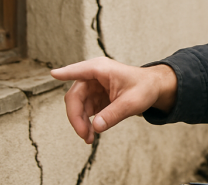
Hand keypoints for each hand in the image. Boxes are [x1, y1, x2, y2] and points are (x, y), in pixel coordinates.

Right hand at [50, 57, 177, 143]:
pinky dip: (86, 123)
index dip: (66, 73)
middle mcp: (93, 76)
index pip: (79, 71)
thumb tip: (95, 127)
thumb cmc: (145, 88)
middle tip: (84, 134)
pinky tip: (91, 134)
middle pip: (74, 96)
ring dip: (80, 122)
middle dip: (76, 117)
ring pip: (77, 106)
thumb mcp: (131, 102)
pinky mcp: (95, 97)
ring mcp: (92, 87)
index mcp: (100, 69)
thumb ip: (113, 114)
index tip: (54, 74)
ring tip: (88, 138)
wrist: (154, 89)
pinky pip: (84, 111)